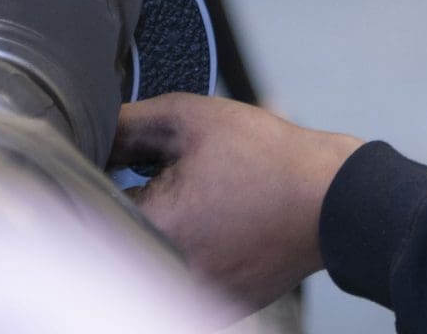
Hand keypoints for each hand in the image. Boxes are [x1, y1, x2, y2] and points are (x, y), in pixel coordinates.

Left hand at [111, 93, 364, 312]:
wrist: (334, 199)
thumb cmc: (268, 158)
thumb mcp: (189, 120)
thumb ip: (126, 126)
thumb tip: (92, 133)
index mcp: (153, 227)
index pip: (94, 199)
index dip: (104, 170)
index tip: (125, 158)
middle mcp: (166, 272)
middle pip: (120, 234)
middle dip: (132, 201)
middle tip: (167, 176)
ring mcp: (192, 294)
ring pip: (151, 256)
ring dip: (160, 228)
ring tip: (199, 200)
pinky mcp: (218, 305)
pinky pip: (181, 275)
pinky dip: (189, 250)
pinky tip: (214, 223)